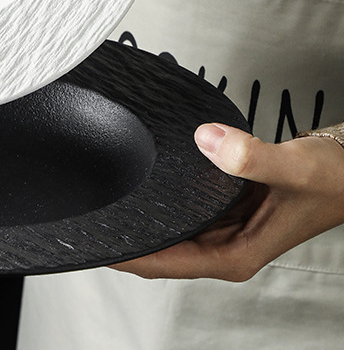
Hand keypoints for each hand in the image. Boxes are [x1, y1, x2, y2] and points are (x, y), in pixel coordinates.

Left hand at [111, 123, 343, 280]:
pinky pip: (181, 210)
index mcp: (235, 254)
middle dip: (124, 237)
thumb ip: (253, 157)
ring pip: (168, 231)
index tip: (94, 242)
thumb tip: (208, 141)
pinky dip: (160, 202)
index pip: (164, 262)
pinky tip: (142, 186)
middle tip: (85, 213)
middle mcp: (225, 246)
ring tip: (102, 200)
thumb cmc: (334, 180)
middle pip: (159, 251)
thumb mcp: (294, 168)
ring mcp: (223, 228)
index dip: (126, 255)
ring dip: (139, 219)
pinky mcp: (224, 207)